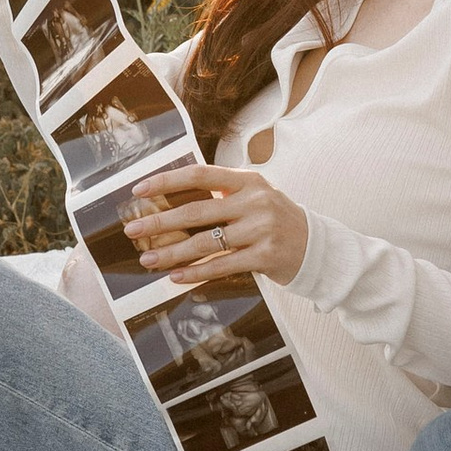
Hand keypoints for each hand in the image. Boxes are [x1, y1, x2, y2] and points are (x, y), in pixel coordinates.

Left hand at [125, 165, 309, 289]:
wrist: (317, 246)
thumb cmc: (276, 219)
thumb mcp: (254, 195)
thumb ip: (222, 193)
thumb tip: (172, 197)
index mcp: (248, 180)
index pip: (200, 175)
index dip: (167, 181)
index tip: (139, 189)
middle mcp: (254, 201)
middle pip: (196, 212)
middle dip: (159, 222)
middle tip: (132, 230)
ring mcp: (261, 229)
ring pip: (205, 244)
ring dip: (172, 253)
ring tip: (147, 260)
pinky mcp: (265, 256)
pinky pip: (222, 266)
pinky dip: (196, 273)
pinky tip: (175, 276)